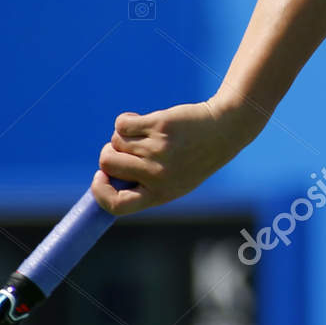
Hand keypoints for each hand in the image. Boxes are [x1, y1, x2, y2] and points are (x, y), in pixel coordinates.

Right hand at [90, 98, 258, 214]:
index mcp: (160, 193)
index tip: (100, 177)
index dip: (100, 192)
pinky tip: (142, 121)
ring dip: (124, 136)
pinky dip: (127, 120)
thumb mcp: (175, 181)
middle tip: (125, 149)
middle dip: (109, 154)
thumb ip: (143, 185)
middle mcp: (158, 174)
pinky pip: (122, 124)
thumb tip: (103, 176)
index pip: (117, 204)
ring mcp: (158, 149)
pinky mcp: (159, 125)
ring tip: (147, 135)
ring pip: (116, 141)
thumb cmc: (195, 157)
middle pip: (108, 164)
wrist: (225, 129)